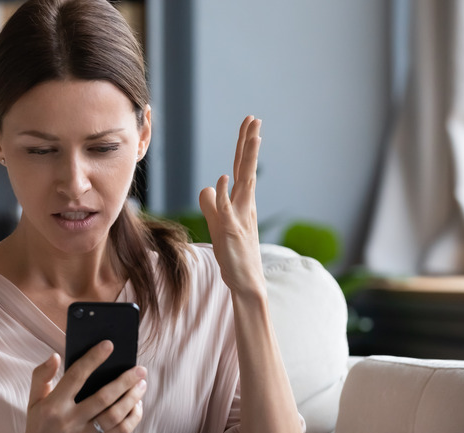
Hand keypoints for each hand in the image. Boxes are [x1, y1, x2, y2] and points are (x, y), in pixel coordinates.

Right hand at [24, 341, 146, 432]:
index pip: (76, 376)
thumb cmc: (40, 425)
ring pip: (115, 417)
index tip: (109, 345)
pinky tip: (136, 406)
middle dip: (125, 381)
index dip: (93, 359)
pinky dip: (133, 418)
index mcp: (54, 406)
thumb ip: (41, 376)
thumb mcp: (33, 401)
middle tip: (140, 369)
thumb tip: (56, 356)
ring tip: (141, 385)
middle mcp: (70, 422)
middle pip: (103, 398)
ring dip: (132, 399)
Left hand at [198, 115, 265, 298]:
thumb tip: (208, 187)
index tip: (250, 124)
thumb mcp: (218, 224)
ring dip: (247, 159)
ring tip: (252, 136)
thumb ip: (212, 204)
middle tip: (255, 119)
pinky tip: (223, 178)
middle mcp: (244, 205)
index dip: (245, 146)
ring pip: (244, 183)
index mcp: (242, 202)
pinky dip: (225, 194)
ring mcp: (239, 217)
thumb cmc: (234, 254)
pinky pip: (227, 210)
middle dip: (250, 143)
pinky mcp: (231, 232)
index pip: (242, 168)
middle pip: (247, 168)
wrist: (246, 282)